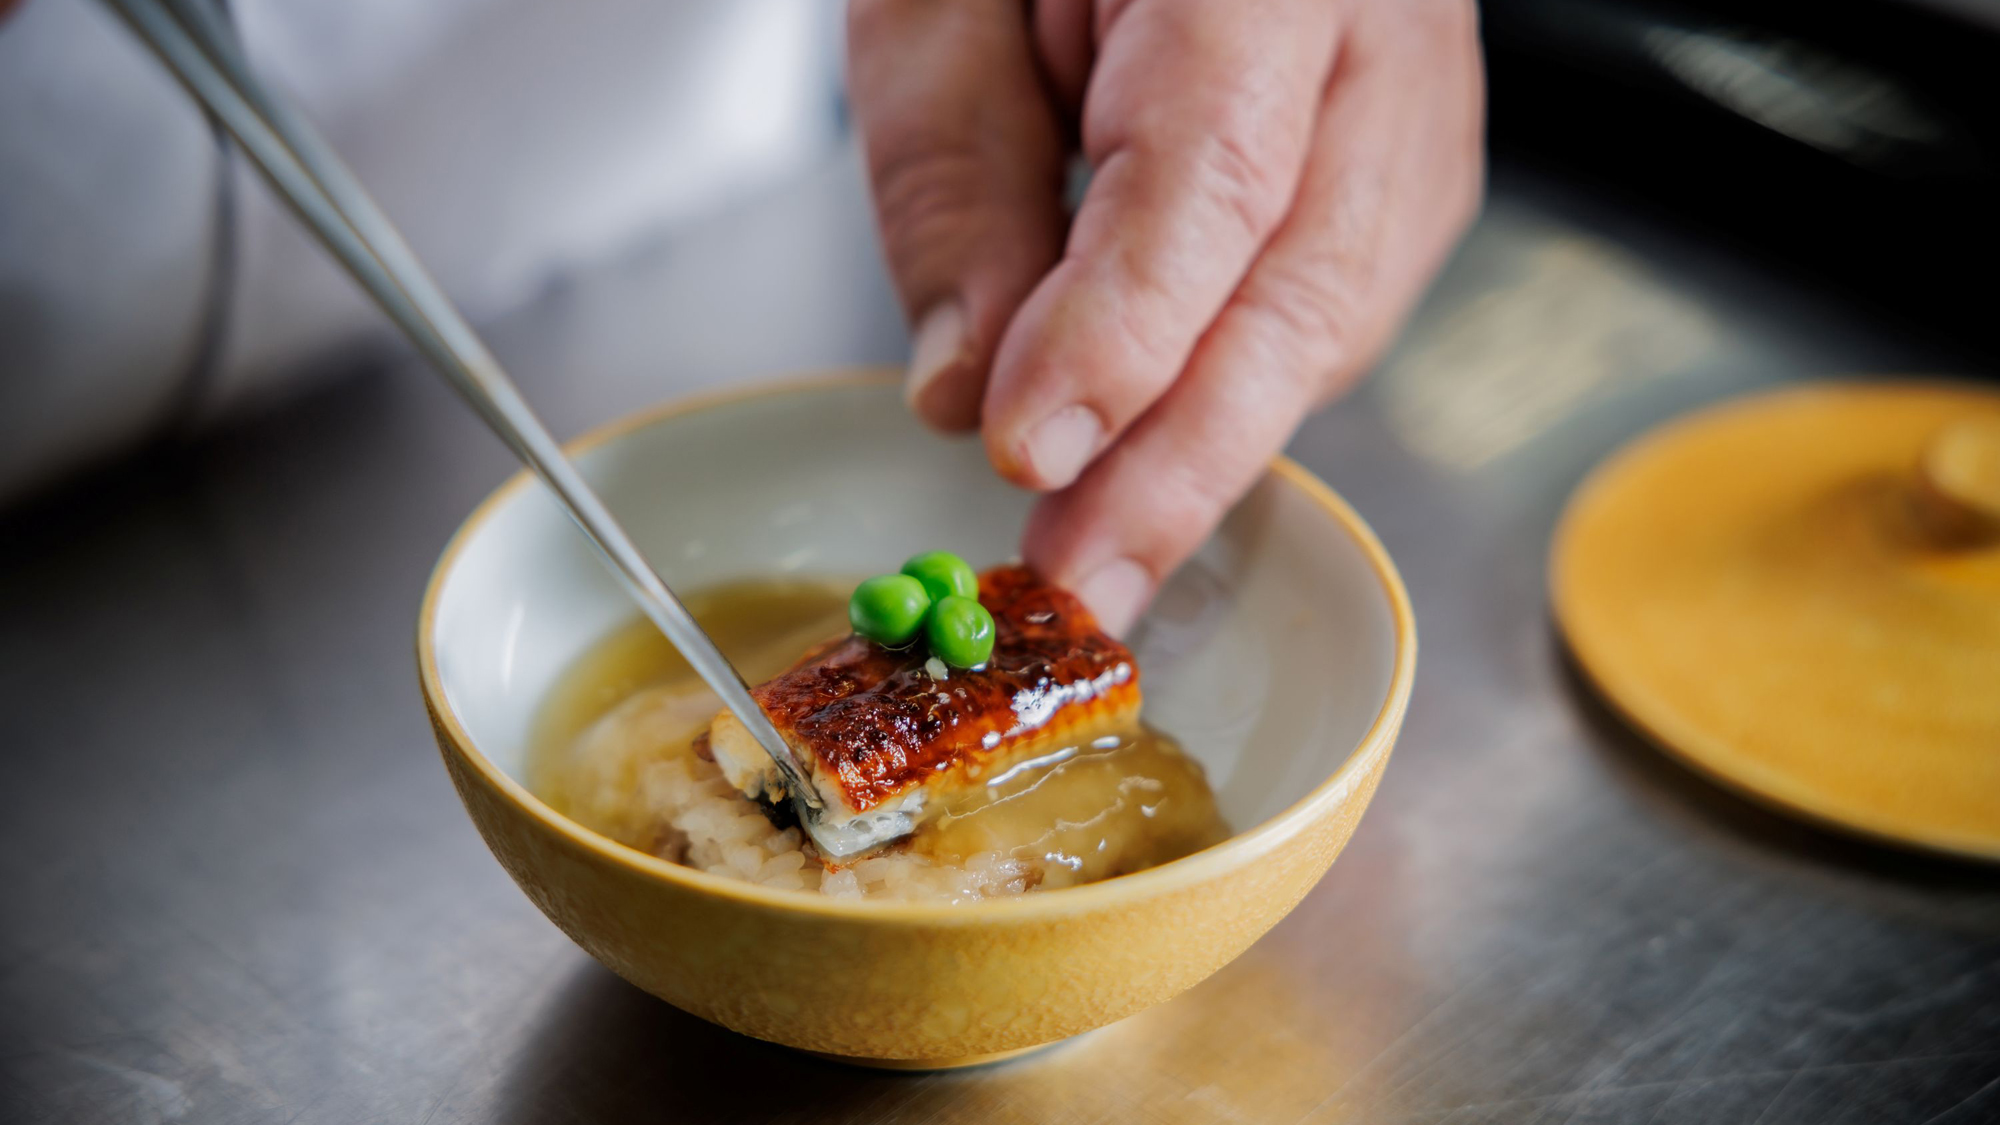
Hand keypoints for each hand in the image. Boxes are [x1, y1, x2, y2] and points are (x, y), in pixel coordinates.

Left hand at [849, 0, 1482, 631]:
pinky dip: (1246, 395)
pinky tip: (1163, 455)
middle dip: (1183, 459)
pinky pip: (1339, 308)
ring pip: (1337, 317)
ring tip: (1099, 548)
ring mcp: (1422, 96)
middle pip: (1306, 282)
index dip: (1124, 333)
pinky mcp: (1413, 160)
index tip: (1030, 452)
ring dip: (1212, 449)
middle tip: (1077, 581)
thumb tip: (969, 396)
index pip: (1212, 171)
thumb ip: (955, 180)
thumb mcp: (943, 1)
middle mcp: (1381, 26)